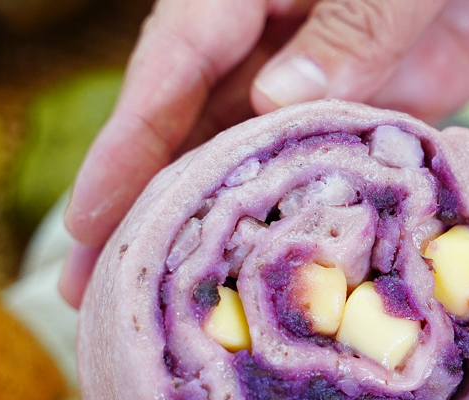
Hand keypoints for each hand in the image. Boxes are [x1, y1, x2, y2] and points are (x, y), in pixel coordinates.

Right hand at [59, 0, 468, 306]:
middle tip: (98, 293)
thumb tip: (274, 103)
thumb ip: (353, 22)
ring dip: (208, 224)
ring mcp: (328, 71)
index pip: (175, 63)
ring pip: (248, 156)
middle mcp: (278, 31)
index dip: (126, 147)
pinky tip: (270, 272)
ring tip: (168, 303)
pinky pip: (324, 167)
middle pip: (191, 124)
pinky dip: (298, 218)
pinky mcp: (382, 103)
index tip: (87, 222)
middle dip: (143, 206)